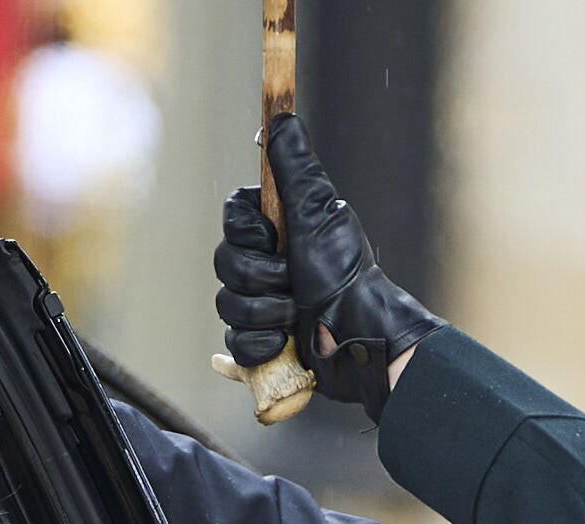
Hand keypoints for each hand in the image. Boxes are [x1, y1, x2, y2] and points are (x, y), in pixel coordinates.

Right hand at [217, 113, 441, 412]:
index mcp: (277, 229)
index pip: (232, 223)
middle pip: (224, 264)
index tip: (274, 239)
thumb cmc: (345, 272)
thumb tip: (282, 117)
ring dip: (265, 311)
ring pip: (227, 305)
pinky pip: (236, 343)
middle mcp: (266, 263)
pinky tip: (286, 340)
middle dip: (260, 277)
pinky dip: (262, 344)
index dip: (247, 235)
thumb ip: (294, 167)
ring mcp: (261, 304)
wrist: (359, 336)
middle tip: (294, 278)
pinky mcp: (261, 342)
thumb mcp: (317, 211)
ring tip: (297, 311)